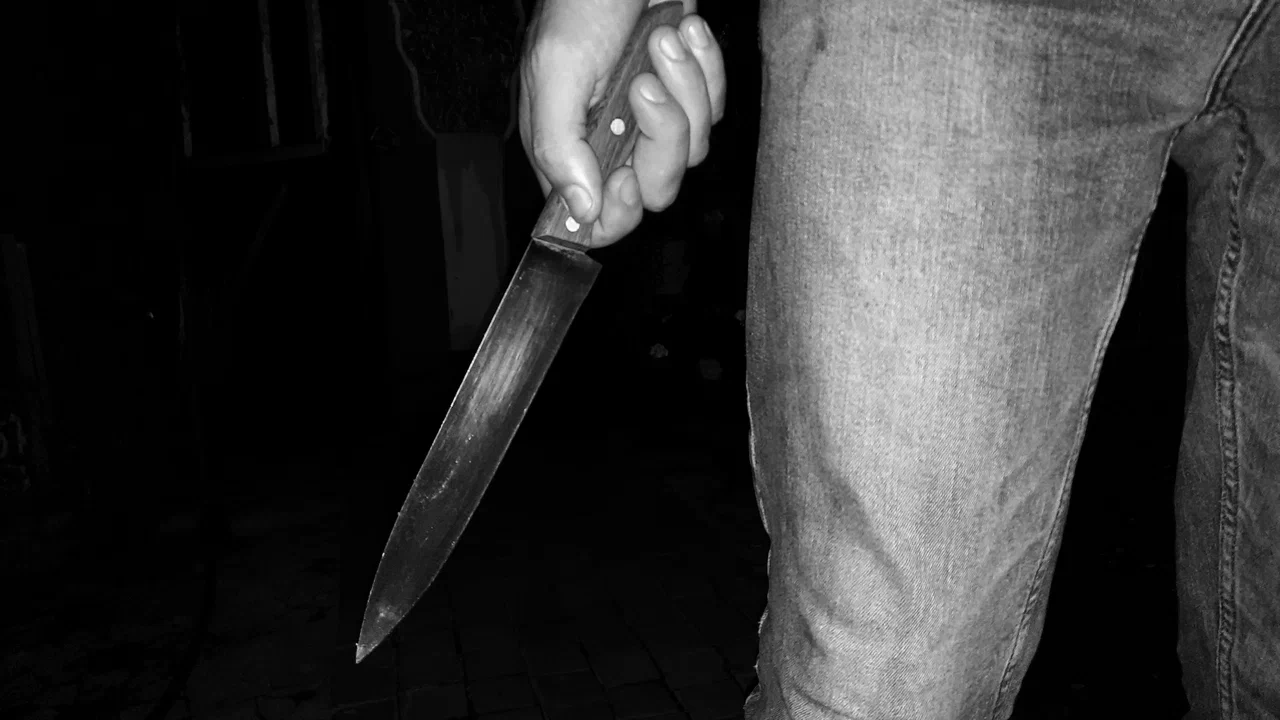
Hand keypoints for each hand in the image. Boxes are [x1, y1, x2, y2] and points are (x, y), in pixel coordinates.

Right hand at [518, 0, 725, 247]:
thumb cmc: (582, 0)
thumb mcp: (556, 68)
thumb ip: (559, 146)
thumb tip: (580, 211)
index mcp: (567, 146)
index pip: (594, 221)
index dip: (617, 212)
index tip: (624, 175)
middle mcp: (610, 141)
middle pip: (655, 188)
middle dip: (661, 136)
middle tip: (645, 84)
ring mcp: (651, 120)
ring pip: (692, 149)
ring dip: (685, 89)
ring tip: (662, 40)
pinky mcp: (687, 94)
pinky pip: (714, 110)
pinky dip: (706, 69)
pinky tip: (684, 32)